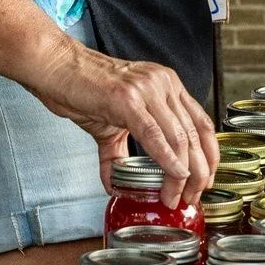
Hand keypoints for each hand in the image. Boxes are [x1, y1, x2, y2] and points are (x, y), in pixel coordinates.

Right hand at [35, 38, 217, 206]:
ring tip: (174, 196)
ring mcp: (147, 89)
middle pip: (195, 134)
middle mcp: (163, 84)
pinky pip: (153, 134)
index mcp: (167, 86)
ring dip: (181, 174)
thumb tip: (116, 185)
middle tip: (191, 197)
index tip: (206, 180)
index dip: (209, 155)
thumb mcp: (110, 123)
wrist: (54, 67)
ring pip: (179, 137)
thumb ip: (118, 154)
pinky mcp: (127, 99)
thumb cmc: (81, 89)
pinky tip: (173, 175)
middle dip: (199, 172)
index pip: (202, 123)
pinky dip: (167, 158)